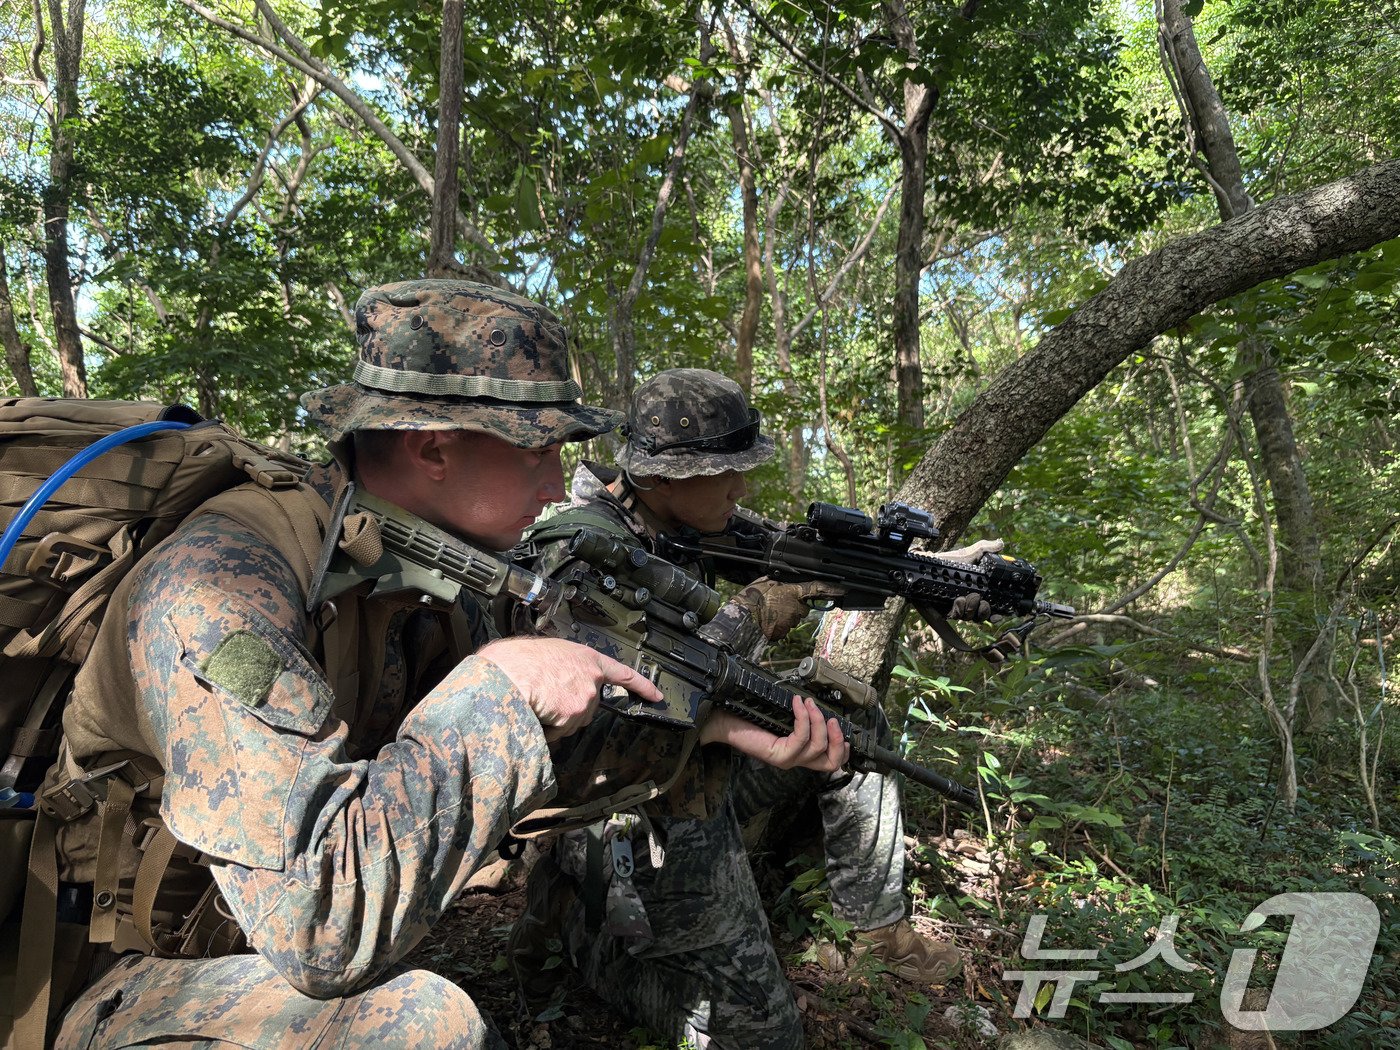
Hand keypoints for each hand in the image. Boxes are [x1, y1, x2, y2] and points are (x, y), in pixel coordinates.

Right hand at [479, 637, 663, 739]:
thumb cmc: (517, 660)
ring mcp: (584, 700)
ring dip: (556, 718)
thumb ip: (564, 665)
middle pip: (589, 705)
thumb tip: (557, 677)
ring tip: (535, 701)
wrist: (507, 675)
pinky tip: (536, 713)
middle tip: (545, 696)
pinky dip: (548, 729)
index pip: (623, 673)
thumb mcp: (547, 651)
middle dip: (570, 707)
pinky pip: (560, 731)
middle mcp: (591, 679)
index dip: (642, 686)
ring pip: (573, 720)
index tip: (657, 696)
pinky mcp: (574, 717)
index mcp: (586, 658)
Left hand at [700, 696, 848, 772]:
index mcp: (798, 752)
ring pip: (818, 747)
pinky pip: (800, 738)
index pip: (829, 761)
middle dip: (838, 740)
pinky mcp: (777, 755)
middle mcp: (795, 759)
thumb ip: (798, 716)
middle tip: (834, 720)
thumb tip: (817, 702)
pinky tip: (798, 704)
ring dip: (818, 720)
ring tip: (809, 703)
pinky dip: (803, 718)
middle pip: (830, 762)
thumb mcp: (779, 716)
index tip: (844, 729)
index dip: (843, 749)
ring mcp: (787, 760)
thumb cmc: (747, 717)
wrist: (723, 722)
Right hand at [732, 578, 845, 640]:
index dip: (832, 590)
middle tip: (777, 603)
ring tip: (768, 611)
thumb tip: (781, 581)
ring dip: (784, 616)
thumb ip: (779, 582)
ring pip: (792, 618)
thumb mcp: (765, 582)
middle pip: (802, 607)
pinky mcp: (783, 633)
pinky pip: (784, 628)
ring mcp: (790, 622)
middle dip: (794, 605)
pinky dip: (777, 625)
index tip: (843, 590)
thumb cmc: (752, 598)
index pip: (817, 589)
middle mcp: (795, 608)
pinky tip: (766, 621)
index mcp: (793, 592)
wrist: (742, 618)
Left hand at [940, 539, 1002, 622]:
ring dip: (970, 608)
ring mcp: (960, 607)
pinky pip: (956, 616)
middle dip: (984, 611)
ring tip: (966, 597)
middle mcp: (971, 602)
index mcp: (981, 592)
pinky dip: (959, 609)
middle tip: (979, 598)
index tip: (998, 614)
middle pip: (983, 616)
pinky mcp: (947, 609)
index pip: (993, 608)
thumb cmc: (952, 561)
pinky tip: (958, 599)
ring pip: (970, 617)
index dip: (997, 614)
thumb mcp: (970, 553)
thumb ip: (985, 549)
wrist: (932, 566)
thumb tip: (1000, 543)